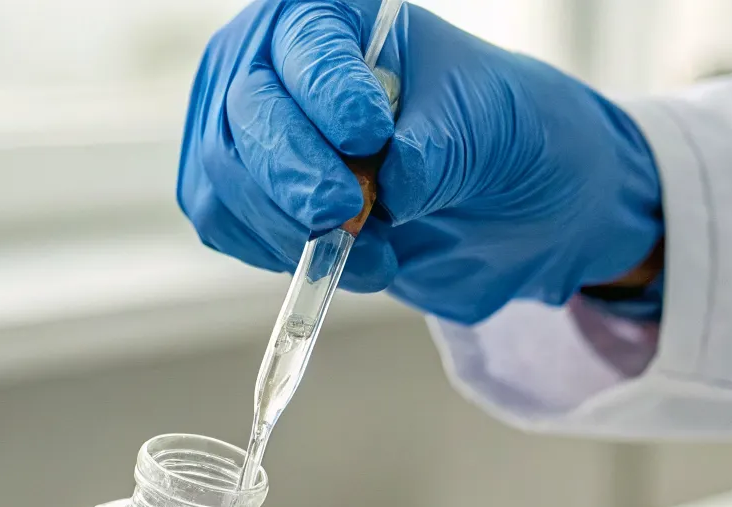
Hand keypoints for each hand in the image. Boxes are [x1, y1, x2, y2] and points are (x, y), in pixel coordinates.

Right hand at [178, 0, 663, 323]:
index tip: (369, 135)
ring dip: (291, 223)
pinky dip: (281, 253)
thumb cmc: (498, 133)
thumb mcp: (494, 126)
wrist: (504, 204)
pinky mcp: (244, 195)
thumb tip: (392, 181)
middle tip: (347, 210)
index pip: (306, 40)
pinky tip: (345, 258)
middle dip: (294, 169)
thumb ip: (442, 145)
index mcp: (340, 18)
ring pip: (226, 174)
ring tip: (375, 247)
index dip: (326, 88)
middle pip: (247, 109)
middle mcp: (278, 62)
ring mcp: (251, 129)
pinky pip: (227, 224)